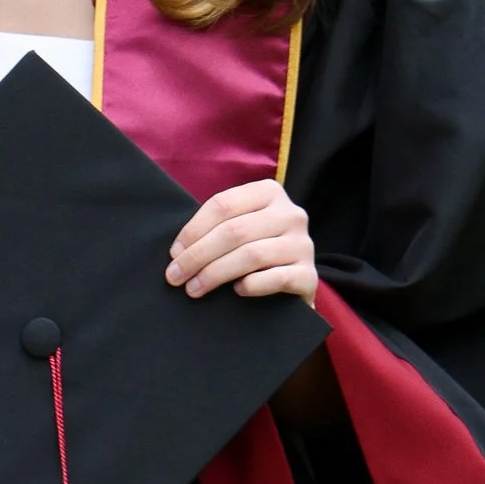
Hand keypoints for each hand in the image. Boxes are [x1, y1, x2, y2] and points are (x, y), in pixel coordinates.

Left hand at [167, 178, 316, 305]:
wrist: (293, 284)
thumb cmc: (255, 252)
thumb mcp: (239, 228)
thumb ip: (217, 228)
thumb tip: (178, 251)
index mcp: (269, 192)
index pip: (222, 205)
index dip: (193, 230)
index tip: (174, 253)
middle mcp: (291, 214)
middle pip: (234, 231)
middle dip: (198, 256)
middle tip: (175, 277)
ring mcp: (304, 243)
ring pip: (251, 255)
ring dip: (215, 273)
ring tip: (194, 289)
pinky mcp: (310, 275)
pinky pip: (276, 278)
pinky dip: (251, 285)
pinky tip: (236, 291)